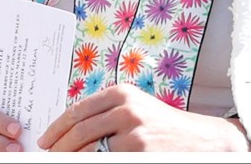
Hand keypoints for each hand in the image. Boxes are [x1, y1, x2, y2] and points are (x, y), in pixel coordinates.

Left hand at [37, 84, 249, 151]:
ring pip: (90, 151)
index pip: (78, 111)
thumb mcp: (137, 109)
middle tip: (49, 157)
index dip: (57, 128)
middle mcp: (126, 110)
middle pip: (79, 132)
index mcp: (122, 94)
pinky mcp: (141, 154)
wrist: (205, 141)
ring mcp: (135, 134)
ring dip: (73, 159)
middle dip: (60, 148)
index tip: (45, 140)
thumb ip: (107, 113)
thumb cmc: (166, 127)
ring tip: (64, 163)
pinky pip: (107, 163)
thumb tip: (70, 131)